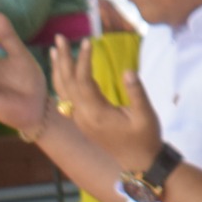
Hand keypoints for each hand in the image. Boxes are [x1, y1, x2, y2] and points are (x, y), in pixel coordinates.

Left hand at [49, 38, 163, 172]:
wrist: (139, 163)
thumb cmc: (146, 138)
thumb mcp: (146, 115)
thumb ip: (136, 92)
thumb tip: (128, 70)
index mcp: (96, 113)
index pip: (84, 81)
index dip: (83, 60)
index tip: (88, 41)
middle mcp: (83, 116)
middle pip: (66, 83)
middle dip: (63, 60)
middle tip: (59, 38)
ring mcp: (80, 119)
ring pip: (62, 91)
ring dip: (58, 69)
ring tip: (55, 50)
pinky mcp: (82, 121)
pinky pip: (66, 98)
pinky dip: (61, 82)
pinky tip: (63, 71)